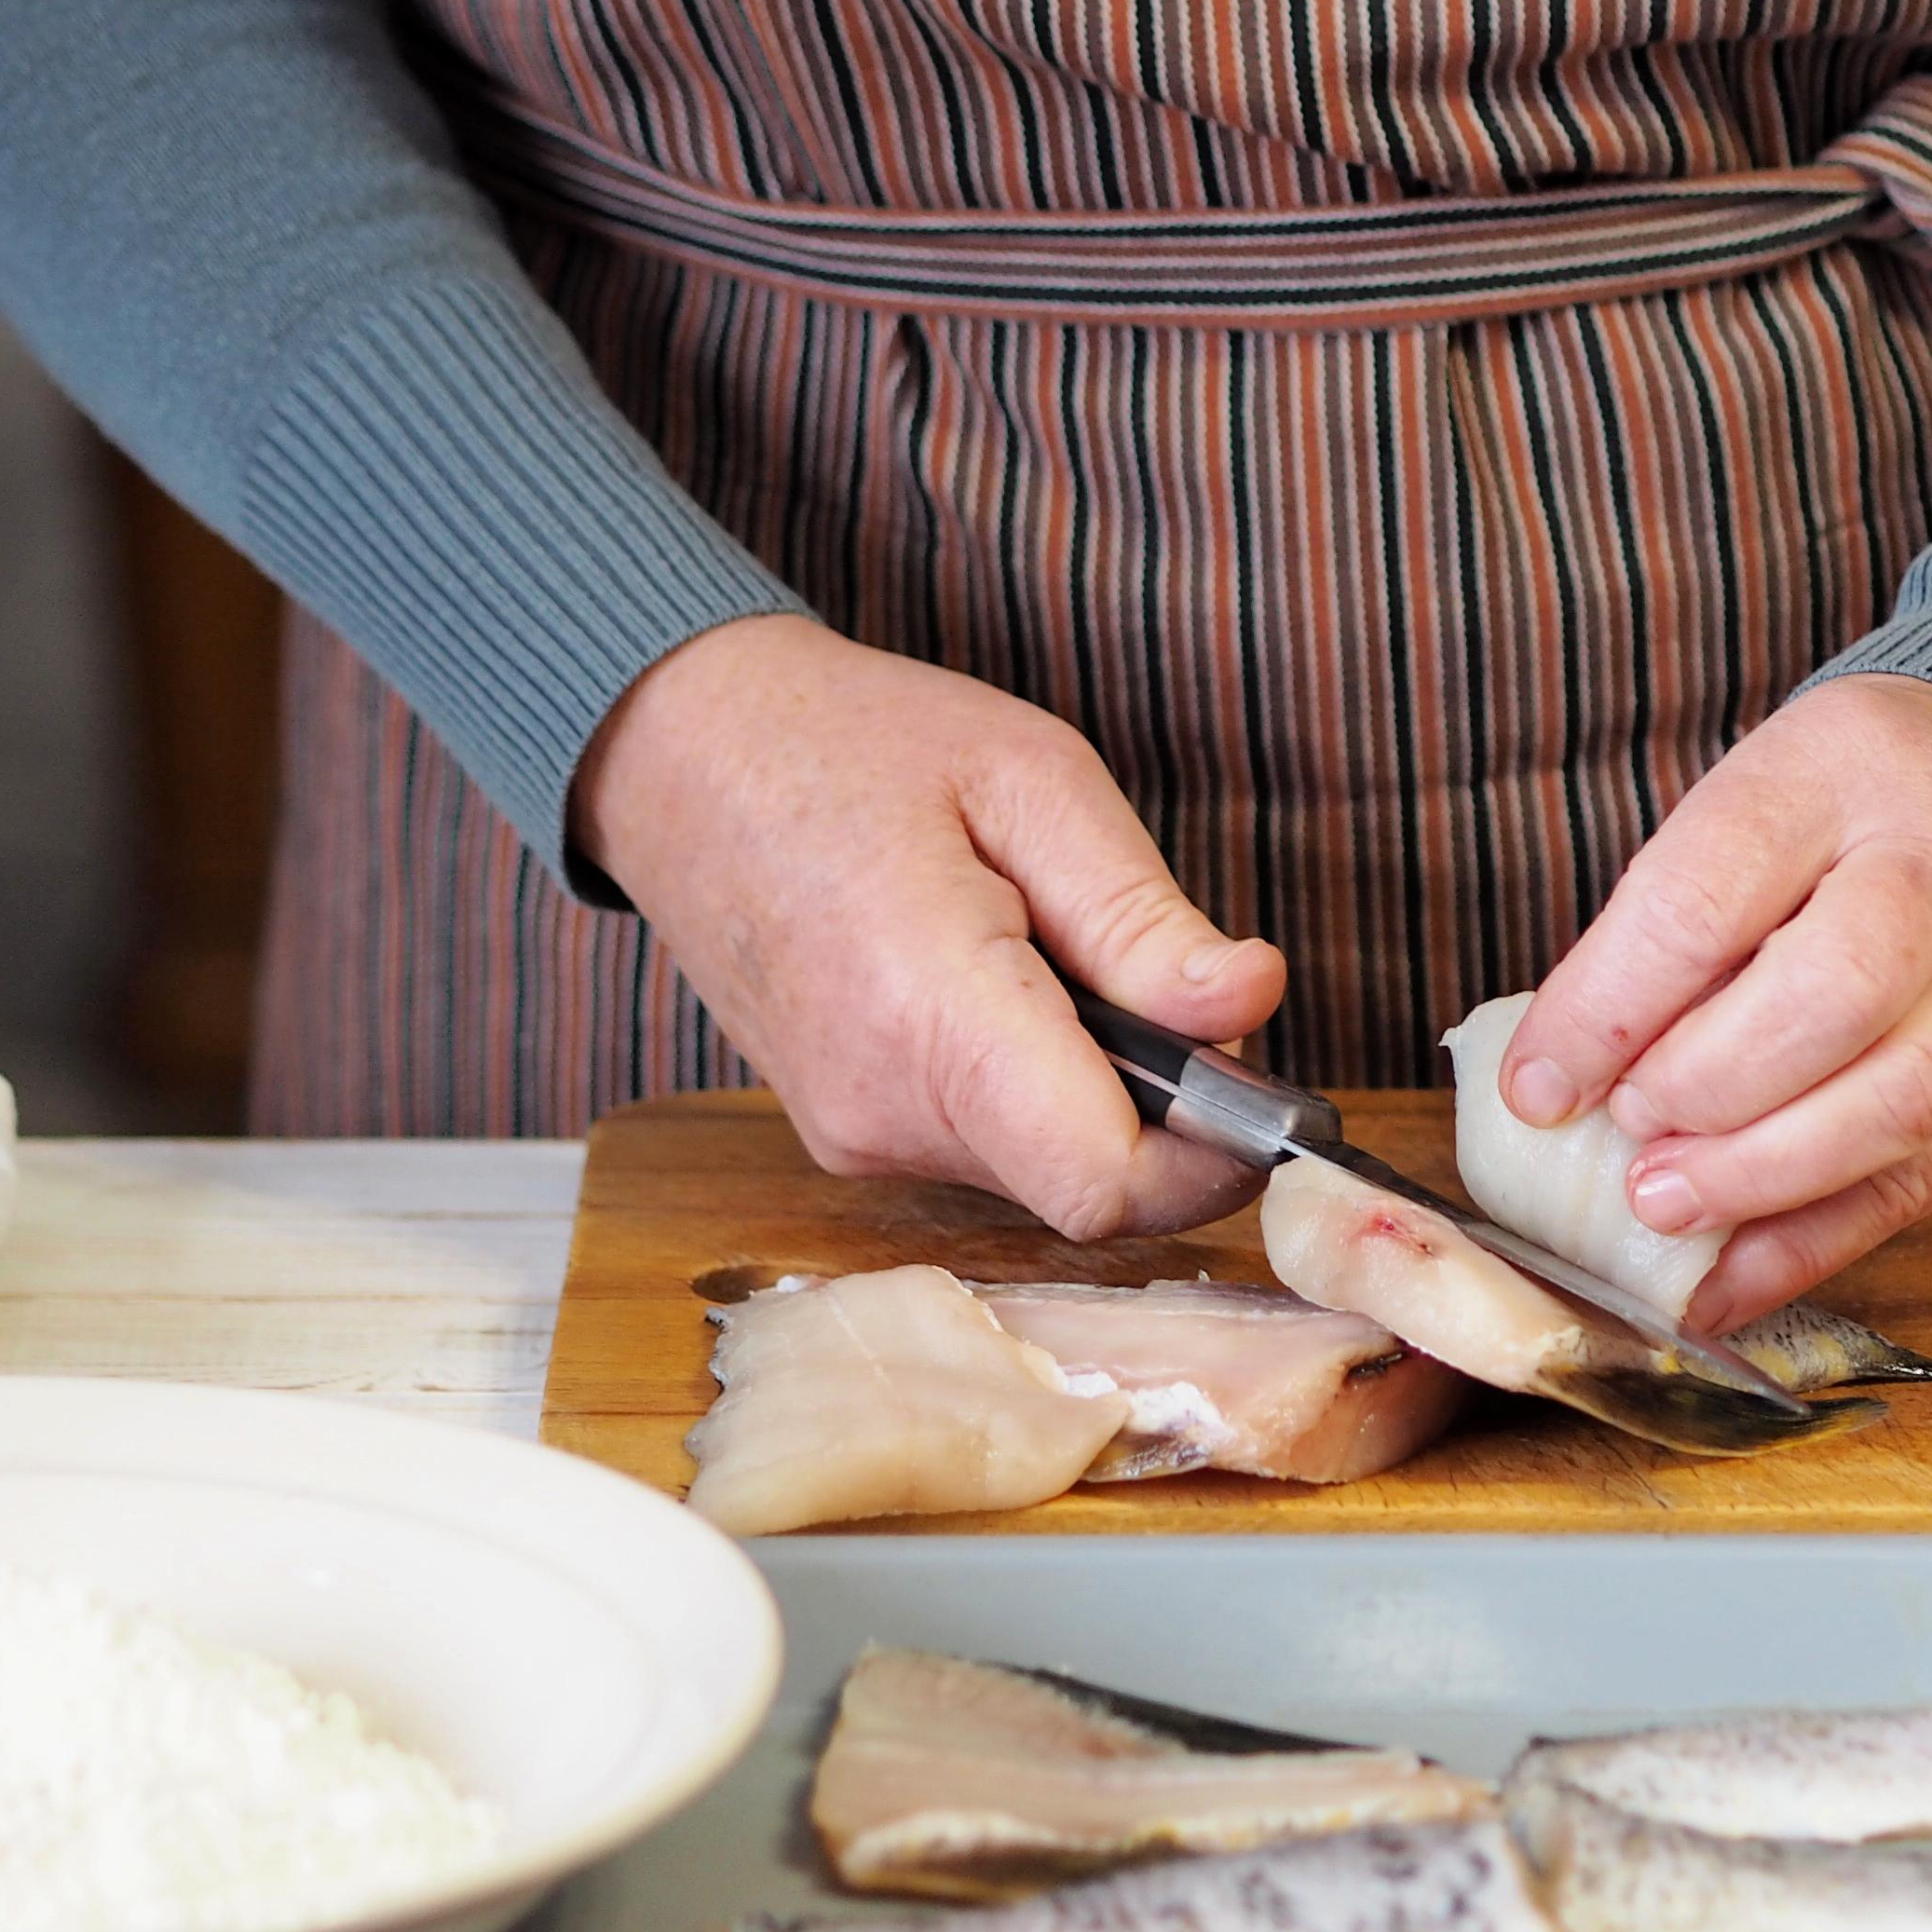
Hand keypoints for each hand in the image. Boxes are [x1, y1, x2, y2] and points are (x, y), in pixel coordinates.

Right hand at [574, 615, 1283, 1236]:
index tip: (1251, 1071)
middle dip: (1168, 1107)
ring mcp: (855, 1137)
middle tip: (1154, 971)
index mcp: (933, 1016)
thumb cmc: (856, 745)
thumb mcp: (1033, 780)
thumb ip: (1142, 915)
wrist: (680, 757)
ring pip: (1047, 1170)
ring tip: (1051, 951)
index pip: (1107, 1185)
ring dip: (1097, 1089)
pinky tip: (1003, 983)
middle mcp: (883, 1109)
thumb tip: (1251, 1003)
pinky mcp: (847, 1139)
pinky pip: (991, 1148)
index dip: (1213, 1152)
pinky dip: (1035, 1088)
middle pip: (1093, 1186)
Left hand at [1499, 675, 1931, 1326]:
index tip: (1538, 1091)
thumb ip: (1675, 927)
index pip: (1710, 898)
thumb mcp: (1760, 805)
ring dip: (1762, 1178)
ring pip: (1902, 1100)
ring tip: (1664, 1202)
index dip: (1609, 1011)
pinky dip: (1818, 1242)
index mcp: (1843, 767)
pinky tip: (1730, 1280)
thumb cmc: (1858, 806)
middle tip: (1627, 1129)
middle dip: (1706, 1089)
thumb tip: (1564, 1084)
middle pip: (1832, 995)